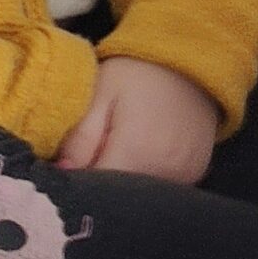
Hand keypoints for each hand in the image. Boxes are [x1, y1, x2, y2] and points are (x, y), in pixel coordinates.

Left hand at [59, 56, 217, 183]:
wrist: (190, 64)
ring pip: (137, 194)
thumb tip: (62, 173)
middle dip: (100, 179)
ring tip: (122, 147)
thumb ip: (79, 138)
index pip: (95, 190)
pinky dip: (145, 175)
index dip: (79, 180)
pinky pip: (160, 186)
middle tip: (97, 149)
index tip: (73, 162)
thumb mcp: (99, 94)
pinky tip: (144, 152)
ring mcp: (185, 175)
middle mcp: (165, 171)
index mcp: (137, 152)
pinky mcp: (195, 175)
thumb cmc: (138, 74)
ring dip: (122, 178)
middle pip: (117, 195)